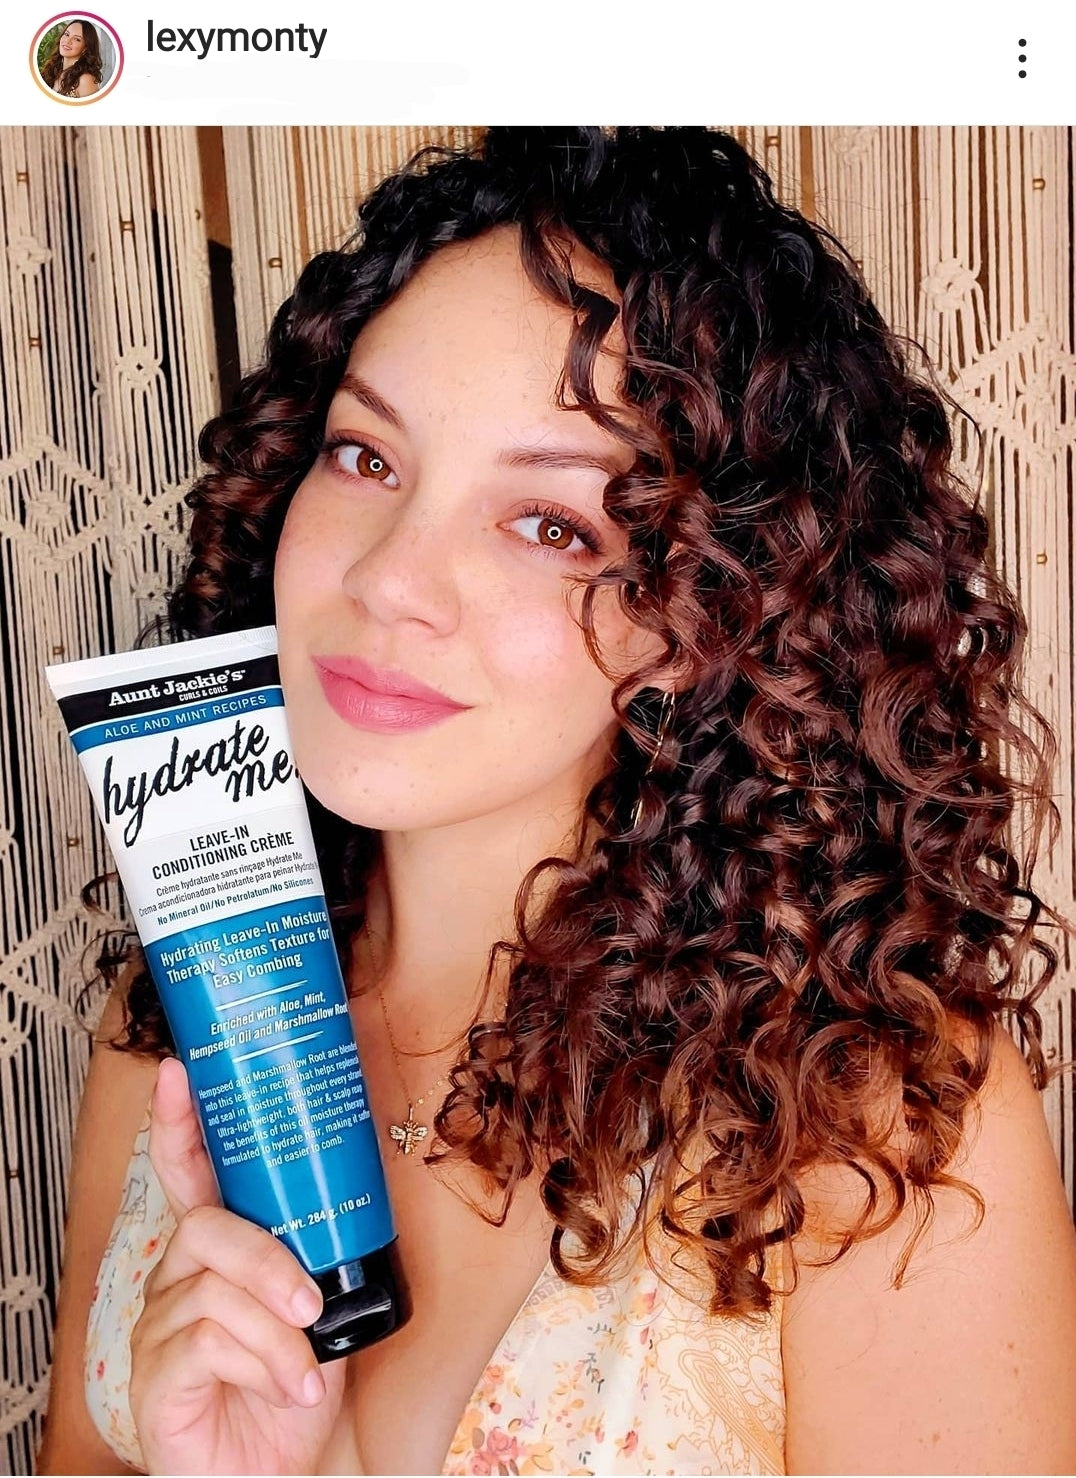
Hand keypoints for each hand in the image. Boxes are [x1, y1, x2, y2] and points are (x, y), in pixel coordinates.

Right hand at [129, 1057, 347, 1474]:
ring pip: (212, 1289)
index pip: (187, 1174)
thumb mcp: (320, 1306)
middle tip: (312, 1303)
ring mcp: (158, 1329)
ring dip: (276, 1329)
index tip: (179, 1073)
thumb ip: (317, 1253)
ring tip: (309, 1365)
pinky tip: (292, 1388)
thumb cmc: (299, 1383)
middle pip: (203, 1228)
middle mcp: (175, 1279)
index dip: (179, 1123)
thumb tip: (354, 1184)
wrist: (286, 1470)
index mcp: (215, 1252)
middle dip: (266, 1259)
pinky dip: (264, 1362)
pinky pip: (207, 1341)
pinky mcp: (154, 1379)